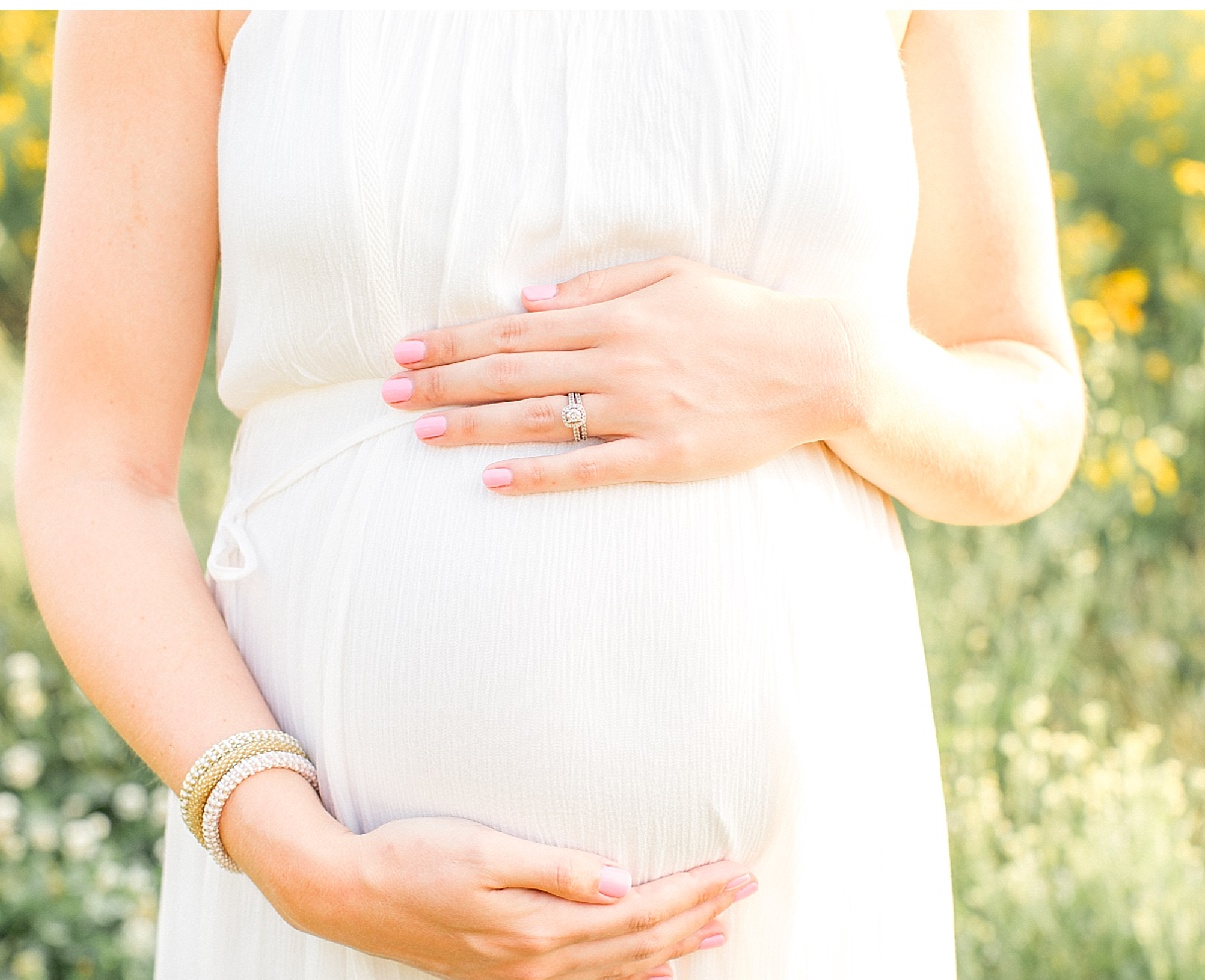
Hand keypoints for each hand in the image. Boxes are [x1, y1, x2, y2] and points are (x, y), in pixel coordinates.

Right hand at [219, 769, 757, 979]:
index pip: (638, 911)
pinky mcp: (502, 974)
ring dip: (673, 947)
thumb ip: (554, 867)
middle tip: (745, 892)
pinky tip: (650, 971)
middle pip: (639, 942)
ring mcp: (519, 973)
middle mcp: (536, 959)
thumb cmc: (408, 858)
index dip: (693, 892)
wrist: (343, 894)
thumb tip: (620, 880)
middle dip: (698, 917)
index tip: (735, 871)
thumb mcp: (482, 850)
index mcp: (539, 926)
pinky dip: (627, 974)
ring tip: (717, 933)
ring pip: (618, 966)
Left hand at [381, 255, 863, 494]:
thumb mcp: (671, 275)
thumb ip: (597, 285)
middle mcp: (617, 361)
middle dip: (443, 384)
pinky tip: (493, 479)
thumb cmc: (741, 317)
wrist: (816, 363)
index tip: (405, 350)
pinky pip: (589, 467)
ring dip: (472, 425)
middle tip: (388, 394)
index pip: (515, 328)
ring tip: (419, 434)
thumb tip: (529, 296)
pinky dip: (538, 473)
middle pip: (511, 372)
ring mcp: (639, 411)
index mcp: (615, 317)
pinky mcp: (663, 456)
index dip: (455, 341)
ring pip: (538, 417)